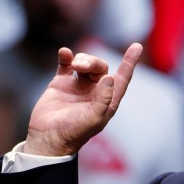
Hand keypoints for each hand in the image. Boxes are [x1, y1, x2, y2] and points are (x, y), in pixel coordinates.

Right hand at [24, 43, 142, 156]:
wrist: (47, 138)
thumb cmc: (73, 133)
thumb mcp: (92, 119)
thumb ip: (103, 99)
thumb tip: (110, 77)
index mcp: (106, 101)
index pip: (122, 79)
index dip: (129, 63)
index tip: (136, 46)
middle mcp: (94, 91)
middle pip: (100, 67)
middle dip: (92, 62)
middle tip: (80, 66)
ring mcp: (77, 86)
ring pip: (84, 62)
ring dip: (81, 59)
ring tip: (73, 65)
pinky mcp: (61, 84)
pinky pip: (66, 64)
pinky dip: (66, 56)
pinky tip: (64, 53)